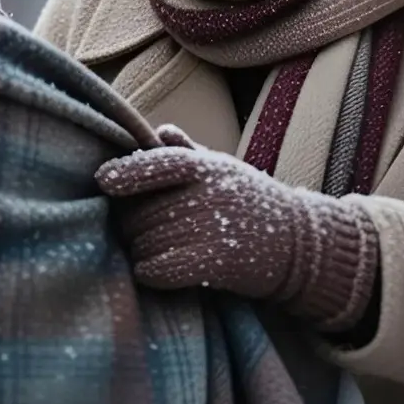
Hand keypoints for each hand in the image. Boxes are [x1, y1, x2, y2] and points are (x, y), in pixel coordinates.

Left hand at [95, 140, 378, 329]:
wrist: (302, 247)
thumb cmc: (252, 203)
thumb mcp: (224, 169)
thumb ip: (188, 151)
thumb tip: (159, 130)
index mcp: (203, 167)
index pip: (155, 163)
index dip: (125, 172)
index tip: (101, 181)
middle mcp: (205, 193)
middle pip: (142, 210)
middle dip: (129, 224)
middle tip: (130, 232)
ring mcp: (213, 228)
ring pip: (147, 240)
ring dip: (138, 250)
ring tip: (144, 252)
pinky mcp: (219, 264)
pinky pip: (164, 268)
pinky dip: (151, 273)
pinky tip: (150, 273)